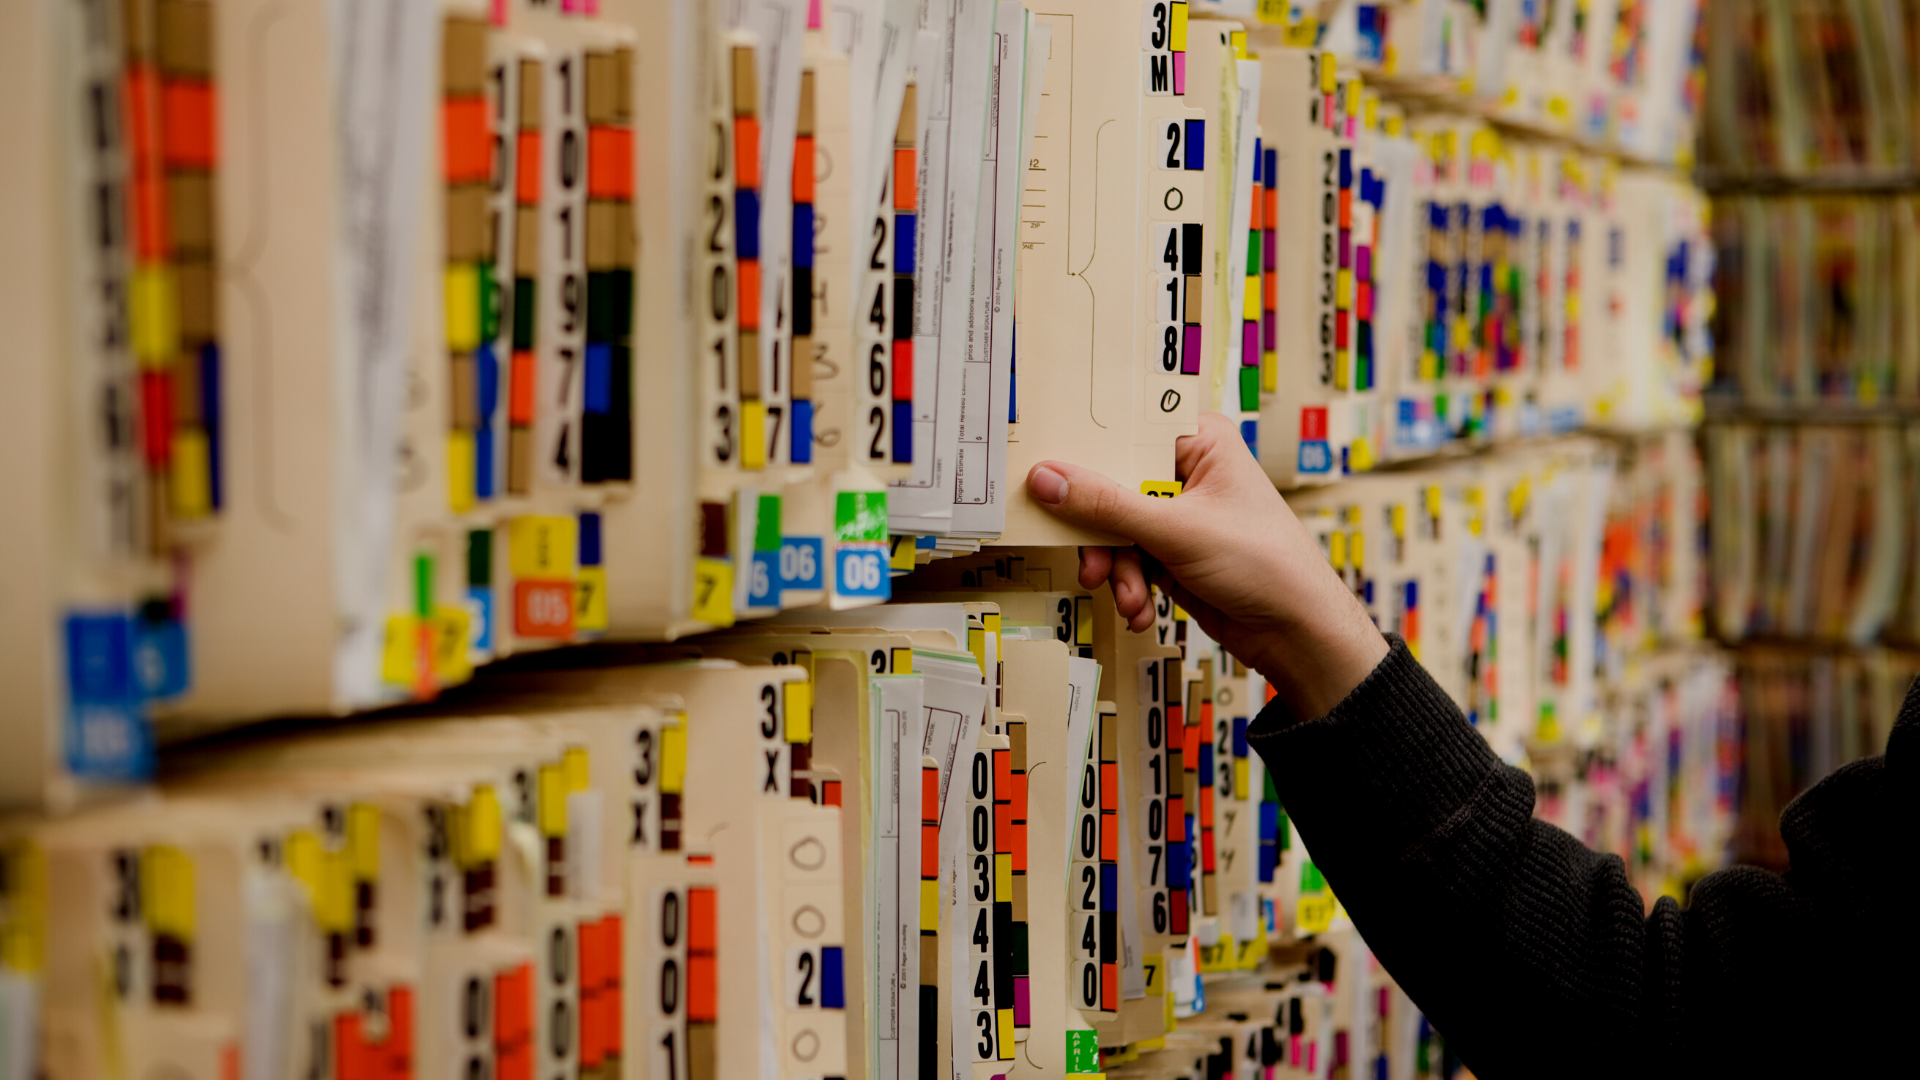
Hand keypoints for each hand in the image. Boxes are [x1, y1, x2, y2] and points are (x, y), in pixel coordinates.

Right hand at [1026, 413, 1386, 718]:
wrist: (1297, 632)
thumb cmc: (1267, 564)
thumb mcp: (1177, 530)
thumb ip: (1106, 506)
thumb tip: (1047, 479)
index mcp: (1200, 440)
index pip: (1127, 430)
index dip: (1087, 450)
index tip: (1046, 470)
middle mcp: (1187, 471)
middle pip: (1112, 484)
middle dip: (1101, 533)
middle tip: (1090, 559)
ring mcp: (1178, 514)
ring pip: (1114, 528)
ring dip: (1115, 568)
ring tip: (1129, 596)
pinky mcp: (1172, 552)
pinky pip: (1127, 559)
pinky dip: (1127, 585)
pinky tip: (1140, 608)